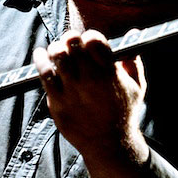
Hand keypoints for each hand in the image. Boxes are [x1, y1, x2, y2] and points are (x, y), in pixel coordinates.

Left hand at [32, 30, 148, 165]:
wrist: (109, 145)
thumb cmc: (124, 113)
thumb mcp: (137, 87)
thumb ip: (133, 59)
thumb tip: (134, 32)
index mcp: (110, 73)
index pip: (94, 40)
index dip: (90, 36)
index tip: (88, 41)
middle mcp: (90, 80)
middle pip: (72, 44)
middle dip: (70, 38)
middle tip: (70, 42)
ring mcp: (72, 91)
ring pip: (57, 56)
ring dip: (56, 48)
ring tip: (58, 50)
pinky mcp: (58, 102)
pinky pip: (44, 74)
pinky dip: (40, 60)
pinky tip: (41, 54)